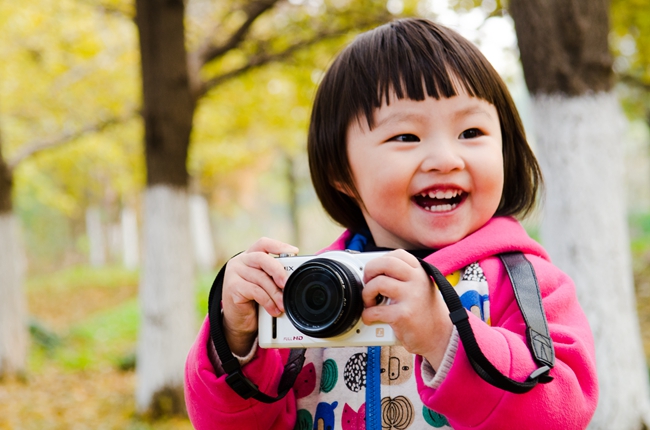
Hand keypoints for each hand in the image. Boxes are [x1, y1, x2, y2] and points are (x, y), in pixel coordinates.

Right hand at [221, 237, 297, 355]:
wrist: (237, 322)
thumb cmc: (253, 301)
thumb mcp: (264, 284)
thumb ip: (272, 275)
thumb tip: (293, 275)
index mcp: (248, 256)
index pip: (263, 244)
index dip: (279, 245)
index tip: (294, 252)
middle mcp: (239, 262)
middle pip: (262, 258)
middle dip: (278, 271)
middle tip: (287, 284)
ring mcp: (233, 273)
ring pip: (261, 278)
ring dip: (275, 293)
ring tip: (282, 304)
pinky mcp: (232, 287)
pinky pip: (256, 291)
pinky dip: (268, 301)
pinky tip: (273, 309)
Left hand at [360, 250, 452, 368]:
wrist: (441, 338)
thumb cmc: (425, 314)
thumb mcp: (421, 288)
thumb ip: (404, 279)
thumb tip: (375, 273)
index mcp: (420, 273)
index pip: (397, 255)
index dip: (381, 261)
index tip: (376, 272)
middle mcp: (417, 281)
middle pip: (385, 263)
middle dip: (369, 271)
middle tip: (367, 282)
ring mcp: (411, 296)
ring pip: (377, 284)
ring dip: (366, 294)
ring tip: (370, 303)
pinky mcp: (403, 314)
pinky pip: (375, 310)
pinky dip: (367, 315)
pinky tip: (371, 319)